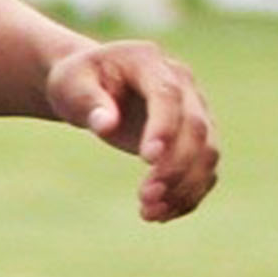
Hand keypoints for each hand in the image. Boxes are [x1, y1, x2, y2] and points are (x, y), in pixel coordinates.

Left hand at [44, 40, 218, 220]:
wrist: (92, 84)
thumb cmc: (78, 81)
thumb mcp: (70, 84)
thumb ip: (88, 102)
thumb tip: (105, 126)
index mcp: (149, 61)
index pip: (168, 95)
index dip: (164, 127)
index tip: (148, 160)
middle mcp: (184, 84)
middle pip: (195, 128)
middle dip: (175, 166)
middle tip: (145, 196)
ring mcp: (196, 111)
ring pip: (208, 152)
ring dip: (185, 186)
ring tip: (149, 212)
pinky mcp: (195, 138)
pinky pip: (204, 170)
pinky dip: (188, 195)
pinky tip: (161, 215)